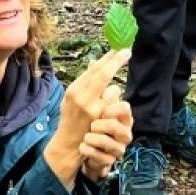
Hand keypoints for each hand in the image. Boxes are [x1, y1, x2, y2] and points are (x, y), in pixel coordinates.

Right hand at [45, 49, 130, 188]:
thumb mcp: (73, 99)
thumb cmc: (71, 119)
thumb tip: (95, 62)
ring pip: (112, 89)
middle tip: (127, 51)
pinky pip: (115, 104)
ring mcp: (93, 109)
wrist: (68, 144)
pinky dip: (115, 103)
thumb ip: (84, 82)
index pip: (93, 69)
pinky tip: (110, 110)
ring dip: (114, 91)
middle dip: (116, 61)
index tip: (118, 50)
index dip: (107, 58)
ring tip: (107, 101)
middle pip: (102, 74)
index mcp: (74, 90)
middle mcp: (82, 97)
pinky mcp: (101, 119)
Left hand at [79, 88, 132, 181]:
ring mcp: (118, 148)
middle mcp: (124, 131)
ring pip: (107, 142)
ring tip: (87, 136)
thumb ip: (96, 87)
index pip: (124, 107)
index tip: (103, 108)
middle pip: (114, 133)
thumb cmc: (92, 124)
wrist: (85, 151)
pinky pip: (100, 157)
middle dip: (102, 123)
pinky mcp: (109, 161)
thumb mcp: (93, 104)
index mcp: (123, 117)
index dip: (113, 104)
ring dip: (93, 138)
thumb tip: (91, 62)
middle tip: (93, 124)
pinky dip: (88, 150)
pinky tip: (82, 147)